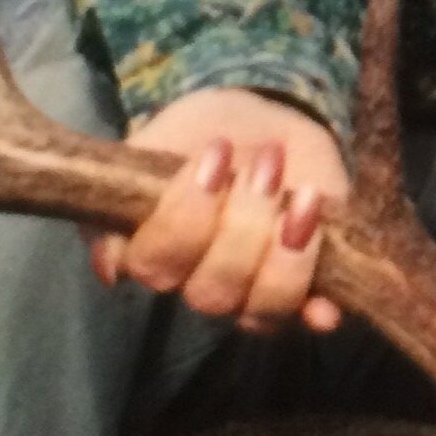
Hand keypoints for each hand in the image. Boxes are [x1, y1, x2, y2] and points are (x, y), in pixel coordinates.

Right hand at [83, 88, 351, 331]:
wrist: (265, 118)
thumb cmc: (200, 133)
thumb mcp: (156, 143)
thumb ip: (126, 188)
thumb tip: (110, 268)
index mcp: (156, 252)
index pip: (154, 265)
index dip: (184, 217)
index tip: (214, 154)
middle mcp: (200, 282)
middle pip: (211, 291)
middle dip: (242, 227)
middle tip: (264, 165)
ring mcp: (254, 290)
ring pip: (260, 306)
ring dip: (284, 256)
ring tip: (303, 198)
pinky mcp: (305, 287)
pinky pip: (308, 318)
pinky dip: (316, 310)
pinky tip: (325, 303)